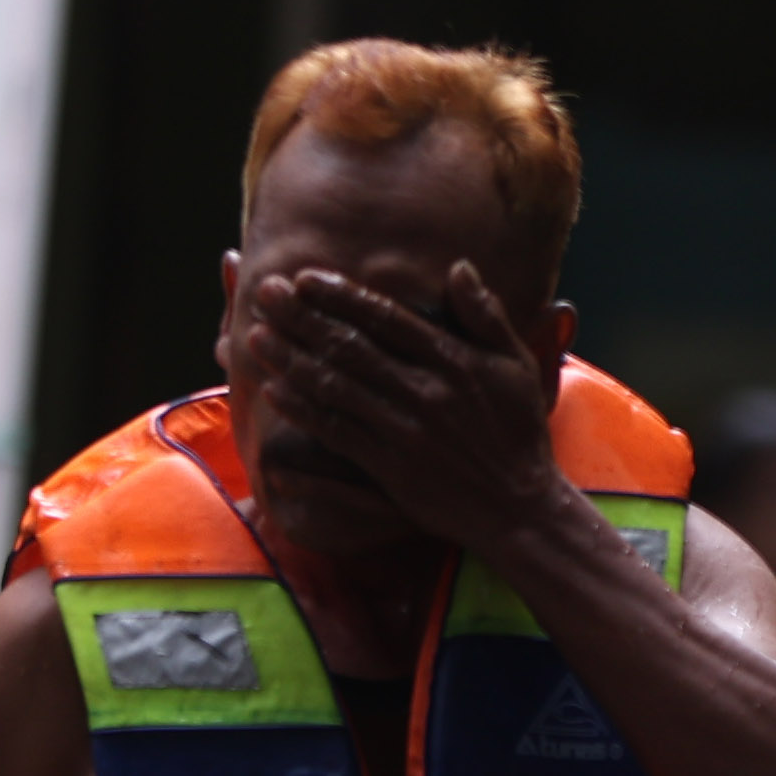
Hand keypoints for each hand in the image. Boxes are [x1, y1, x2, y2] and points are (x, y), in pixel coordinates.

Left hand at [243, 260, 571, 560]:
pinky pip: (337, 432)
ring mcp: (404, 430)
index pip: (386, 319)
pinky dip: (304, 410)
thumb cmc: (519, 431)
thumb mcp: (517, 366)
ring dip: (291, 359)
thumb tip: (458, 268)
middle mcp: (425, 392)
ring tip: (255, 335)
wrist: (519, 507)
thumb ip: (486, 316)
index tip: (304, 279)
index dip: (340, 297)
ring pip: (336, 387)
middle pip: (350, 346)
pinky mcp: (390, 466)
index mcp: (454, 361)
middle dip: (301, 317)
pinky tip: (274, 390)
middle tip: (263, 292)